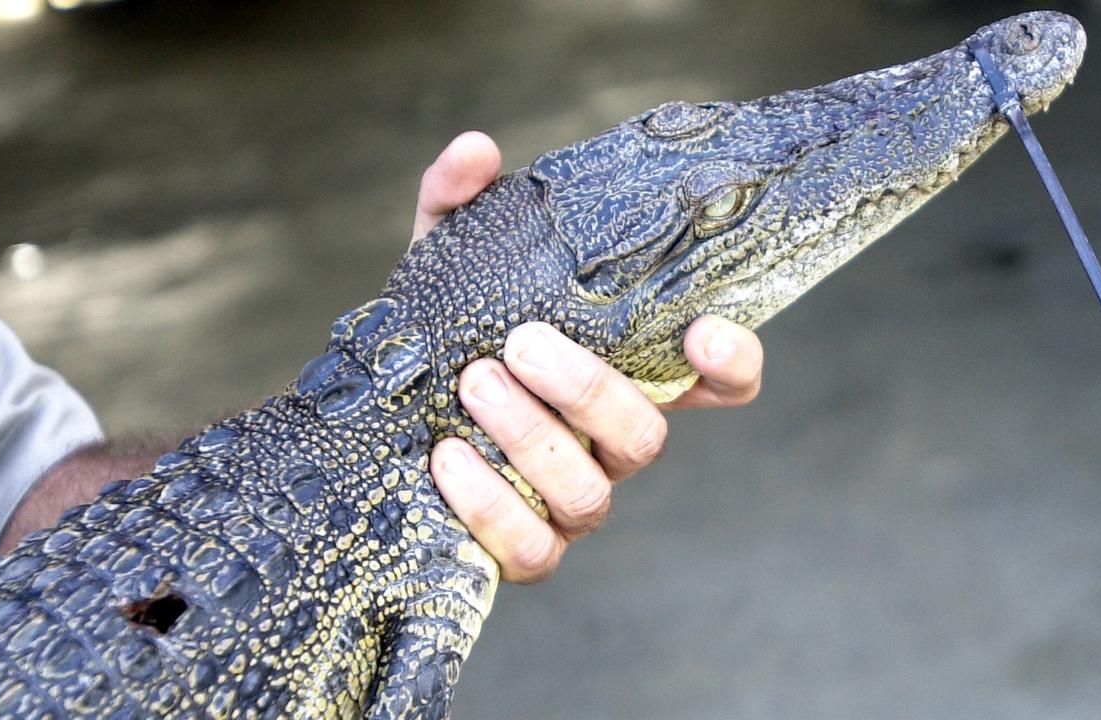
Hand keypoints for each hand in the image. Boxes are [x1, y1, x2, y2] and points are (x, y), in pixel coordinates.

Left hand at [414, 132, 763, 582]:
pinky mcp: (524, 549)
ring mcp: (571, 500)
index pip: (718, 383)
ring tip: (474, 383)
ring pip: (590, 491)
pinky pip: (531, 549)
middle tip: (521, 343)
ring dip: (534, 437)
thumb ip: (463, 205)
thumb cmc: (436, 334)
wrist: (368, 412)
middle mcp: (610, 443)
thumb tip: (477, 150)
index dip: (732, 363)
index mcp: (620, 375)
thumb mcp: (445, 262)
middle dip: (588, 389)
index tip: (704, 327)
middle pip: (646, 435)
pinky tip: (447, 458)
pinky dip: (492, 506)